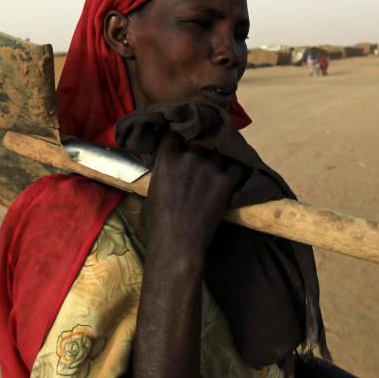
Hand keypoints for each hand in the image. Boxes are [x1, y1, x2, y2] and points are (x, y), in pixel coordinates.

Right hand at [143, 131, 238, 252]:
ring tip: (211, 178)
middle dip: (197, 149)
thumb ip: (160, 178)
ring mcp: (209, 167)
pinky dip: (226, 179)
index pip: (174, 135)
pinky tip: (223, 187)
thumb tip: (164, 179)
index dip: (177, 138)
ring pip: (214, 158)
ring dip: (212, 165)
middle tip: (198, 162)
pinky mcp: (225, 180)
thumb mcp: (149, 196)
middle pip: (197, 142)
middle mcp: (189, 156)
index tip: (180, 143)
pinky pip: (229, 173)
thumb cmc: (156, 224)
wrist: (178, 242)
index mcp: (167, 158)